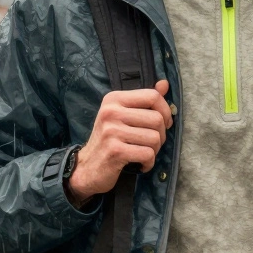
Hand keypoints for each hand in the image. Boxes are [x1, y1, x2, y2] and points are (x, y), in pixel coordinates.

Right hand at [66, 80, 172, 206]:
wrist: (87, 168)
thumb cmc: (109, 141)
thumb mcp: (122, 116)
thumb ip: (144, 100)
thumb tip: (164, 84)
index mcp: (114, 99)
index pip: (152, 96)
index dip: (165, 111)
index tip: (164, 123)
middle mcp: (111, 112)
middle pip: (157, 118)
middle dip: (161, 135)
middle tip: (151, 143)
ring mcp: (112, 131)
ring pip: (155, 138)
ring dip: (155, 150)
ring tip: (142, 153)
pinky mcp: (115, 151)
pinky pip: (148, 154)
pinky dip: (148, 163)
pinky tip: (140, 164)